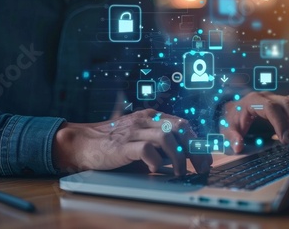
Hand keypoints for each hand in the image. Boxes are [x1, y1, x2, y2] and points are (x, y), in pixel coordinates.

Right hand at [53, 109, 212, 175]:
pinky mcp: (123, 144)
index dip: (197, 141)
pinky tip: (156, 169)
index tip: (205, 158)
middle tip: (201, 167)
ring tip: (181, 172)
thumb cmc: (114, 143)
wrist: (84, 142)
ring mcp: (134, 130)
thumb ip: (160, 144)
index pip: (183, 124)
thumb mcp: (140, 138)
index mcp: (151, 116)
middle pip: (180, 127)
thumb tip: (183, 158)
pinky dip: (156, 161)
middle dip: (195, 149)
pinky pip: (147, 149)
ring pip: (167, 137)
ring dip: (179, 157)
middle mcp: (145, 120)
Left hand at [221, 92, 288, 152]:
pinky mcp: (285, 102)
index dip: (280, 123)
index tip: (285, 140)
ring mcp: (278, 98)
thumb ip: (232, 137)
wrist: (232, 109)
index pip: (270, 107)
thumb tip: (238, 147)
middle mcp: (268, 96)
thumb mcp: (227, 128)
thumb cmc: (231, 119)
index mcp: (253, 100)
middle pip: (287, 103)